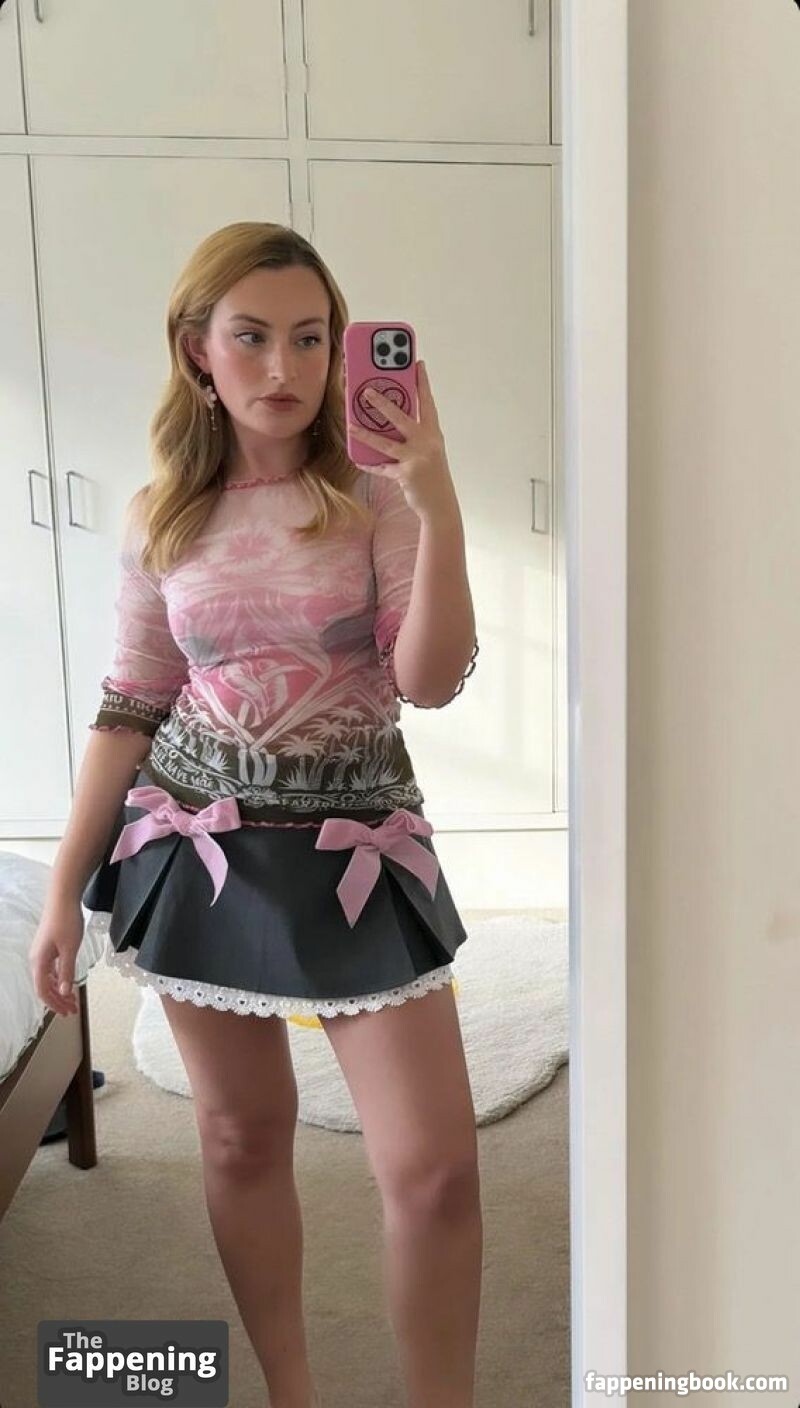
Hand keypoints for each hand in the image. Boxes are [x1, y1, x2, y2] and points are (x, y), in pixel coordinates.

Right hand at [29, 901, 84, 1015]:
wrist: (63, 897)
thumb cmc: (66, 921)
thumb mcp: (70, 949)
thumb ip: (66, 971)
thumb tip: (63, 992)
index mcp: (39, 961)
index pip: (42, 991)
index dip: (54, 1004)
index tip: (67, 1012)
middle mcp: (36, 959)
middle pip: (45, 987)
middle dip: (58, 1000)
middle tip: (73, 1010)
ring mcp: (42, 953)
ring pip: (48, 978)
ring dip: (60, 990)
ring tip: (73, 999)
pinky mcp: (48, 946)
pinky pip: (51, 968)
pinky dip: (60, 977)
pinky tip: (68, 982)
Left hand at [346, 360, 457, 519]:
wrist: (440, 504)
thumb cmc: (432, 473)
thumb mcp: (430, 449)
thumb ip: (414, 434)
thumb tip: (388, 420)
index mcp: (433, 432)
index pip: (427, 402)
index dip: (422, 382)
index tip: (417, 363)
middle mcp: (426, 442)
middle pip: (401, 417)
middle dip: (382, 403)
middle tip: (365, 390)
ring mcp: (416, 459)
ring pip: (386, 443)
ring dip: (366, 433)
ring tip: (350, 424)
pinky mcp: (406, 474)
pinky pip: (382, 468)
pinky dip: (370, 464)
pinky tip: (358, 460)